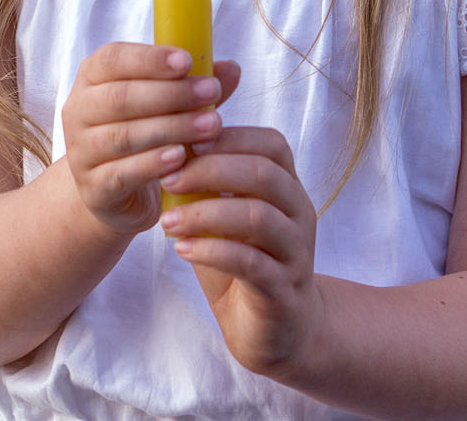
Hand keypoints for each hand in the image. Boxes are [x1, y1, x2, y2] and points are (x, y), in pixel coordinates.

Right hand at [61, 43, 241, 236]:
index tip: (187, 61)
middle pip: (120, 97)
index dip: (149, 59)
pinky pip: (122, 173)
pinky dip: (153, 164)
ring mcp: (81, 151)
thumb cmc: (144, 134)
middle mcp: (78, 111)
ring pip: (123, 135)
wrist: (114, 192)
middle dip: (171, 94)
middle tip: (211, 92)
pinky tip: (181, 157)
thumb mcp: (167, 105)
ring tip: (211, 125)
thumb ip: (194, 86)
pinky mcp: (93, 188)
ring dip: (171, 128)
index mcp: (92, 78)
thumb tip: (231, 69)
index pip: (113, 59)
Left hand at [158, 125, 322, 379]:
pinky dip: (212, 251)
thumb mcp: (223, 218)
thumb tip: (167, 148)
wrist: (275, 329)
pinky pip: (251, 263)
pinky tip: (182, 249)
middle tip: (167, 178)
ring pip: (258, 217)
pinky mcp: (284, 291)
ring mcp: (296, 253)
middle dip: (211, 170)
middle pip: (265, 174)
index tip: (186, 142)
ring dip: (205, 214)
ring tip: (166, 222)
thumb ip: (206, 187)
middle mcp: (299, 214)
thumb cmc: (243, 261)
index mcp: (288, 188)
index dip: (231, 137)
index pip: (272, 145)